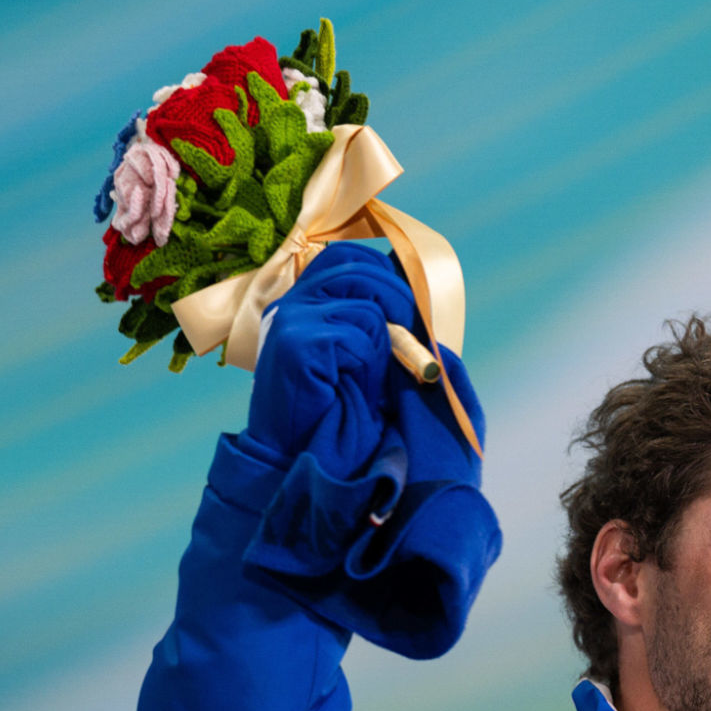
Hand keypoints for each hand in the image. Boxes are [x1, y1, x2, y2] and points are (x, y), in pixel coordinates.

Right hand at [244, 243, 419, 472]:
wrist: (298, 454)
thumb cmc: (335, 409)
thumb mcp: (360, 356)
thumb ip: (378, 322)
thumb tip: (418, 297)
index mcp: (304, 300)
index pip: (348, 256)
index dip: (386, 274)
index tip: (408, 308)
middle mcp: (292, 302)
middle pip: (362, 271)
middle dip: (401, 304)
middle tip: (416, 341)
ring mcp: (292, 320)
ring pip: (366, 308)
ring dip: (384, 346)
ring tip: (371, 377)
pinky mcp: (298, 342)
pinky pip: (359, 338)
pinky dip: (370, 366)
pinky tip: (354, 387)